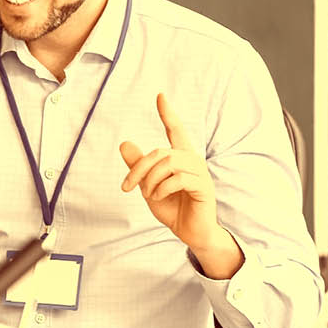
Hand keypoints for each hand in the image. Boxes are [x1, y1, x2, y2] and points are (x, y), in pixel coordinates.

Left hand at [119, 93, 240, 277]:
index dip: (168, 113)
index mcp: (180, 158)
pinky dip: (161, 188)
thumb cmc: (172, 208)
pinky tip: (158, 197)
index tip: (160, 96)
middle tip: (127, 186)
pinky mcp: (203, 187)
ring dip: (150, 179)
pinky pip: (178, 178)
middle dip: (138, 167)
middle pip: (160, 151)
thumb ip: (138, 166)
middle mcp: (192, 160)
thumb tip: (124, 142)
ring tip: (147, 194)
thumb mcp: (148, 186)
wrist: (189, 232)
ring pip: (168, 162)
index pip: (176, 130)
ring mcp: (200, 172)